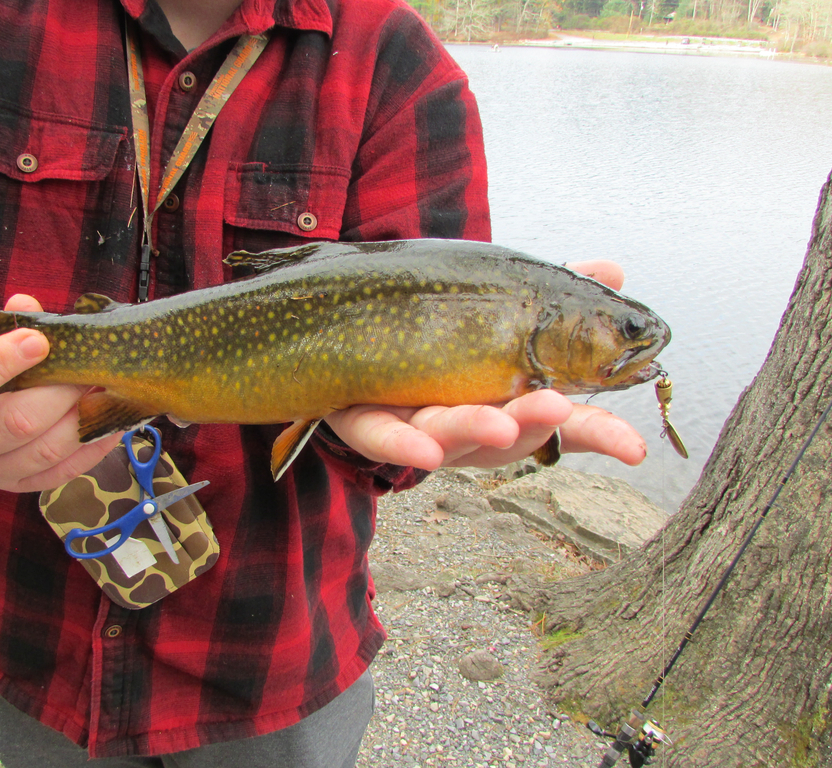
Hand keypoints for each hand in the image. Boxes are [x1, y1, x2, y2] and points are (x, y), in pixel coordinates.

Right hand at [0, 294, 120, 492]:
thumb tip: (26, 304)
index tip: (37, 340)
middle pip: (13, 424)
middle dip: (59, 392)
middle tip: (88, 367)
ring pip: (44, 451)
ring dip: (82, 418)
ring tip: (104, 389)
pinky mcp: (18, 486)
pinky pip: (62, 473)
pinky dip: (92, 446)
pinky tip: (109, 418)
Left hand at [323, 260, 647, 470]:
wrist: (353, 329)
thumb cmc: (442, 332)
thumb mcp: (502, 311)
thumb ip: (555, 294)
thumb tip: (615, 268)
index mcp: (509, 400)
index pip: (561, 421)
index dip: (598, 434)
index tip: (635, 448)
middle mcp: (468, 422)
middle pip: (507, 431)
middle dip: (534, 421)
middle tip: (558, 406)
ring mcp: (416, 425)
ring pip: (448, 434)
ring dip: (476, 429)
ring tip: (502, 419)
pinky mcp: (364, 422)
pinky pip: (380, 436)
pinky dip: (403, 443)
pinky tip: (423, 448)